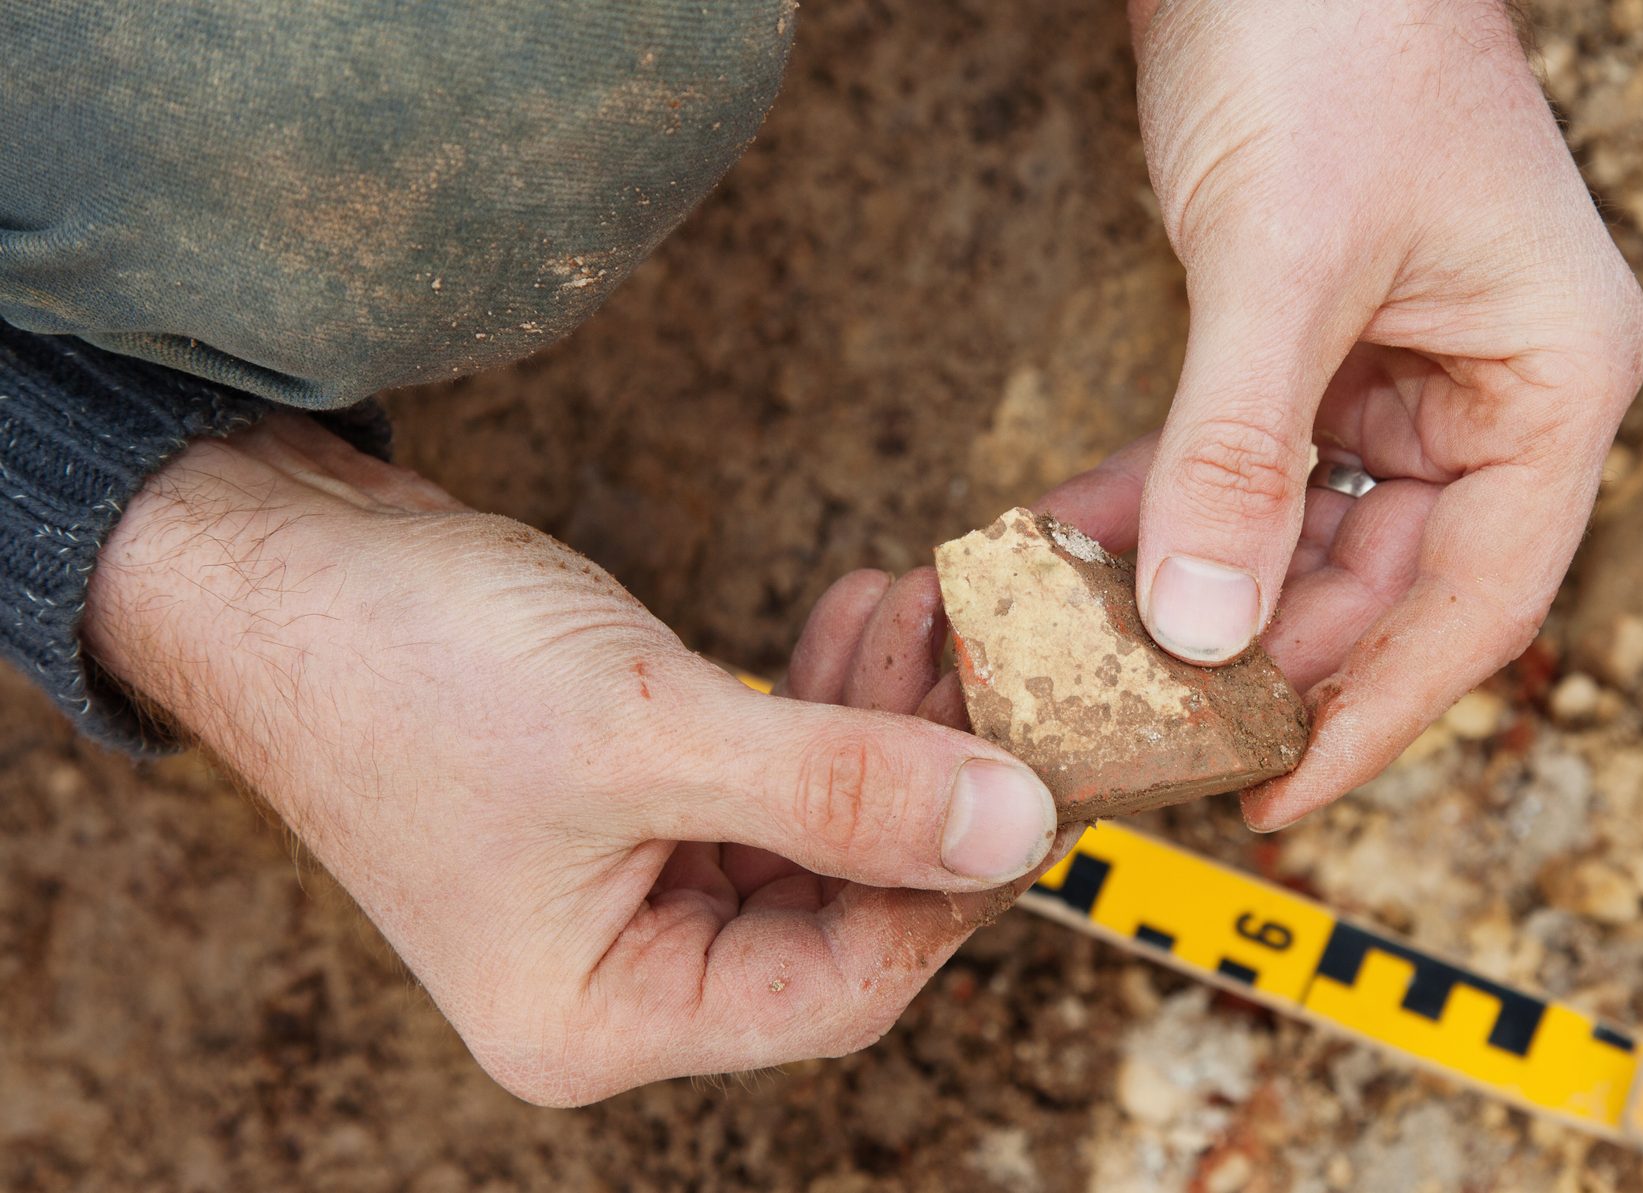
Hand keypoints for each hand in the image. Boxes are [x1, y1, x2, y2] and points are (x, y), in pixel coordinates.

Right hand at [83, 414, 1060, 1103]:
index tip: (1031, 778)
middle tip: (988, 669)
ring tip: (923, 612)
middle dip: (921, 783)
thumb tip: (1011, 825)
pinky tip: (860, 617)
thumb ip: (838, 788)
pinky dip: (821, 700)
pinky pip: (767, 770)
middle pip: (838, 907)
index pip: (837, 987)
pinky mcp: (629, 795)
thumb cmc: (397, 665)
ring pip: (814, 828)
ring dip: (880, 724)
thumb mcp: (643, 731)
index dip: (948, 888)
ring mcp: (622, 881)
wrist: (266, 558)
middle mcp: (617, 968)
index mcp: (601, 1012)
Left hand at [1050, 0, 1642, 828]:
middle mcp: (1495, 386)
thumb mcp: (1280, 261)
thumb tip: (1202, 632)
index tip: (1276, 798)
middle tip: (1149, 732)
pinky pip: (1253, 461)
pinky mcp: (1321, 338)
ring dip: (1204, 585)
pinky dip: (1176, 504)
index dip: (1377, 711)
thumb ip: (1240, 452)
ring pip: (1308, 531)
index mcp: (1553, 378)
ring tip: (1094, 650)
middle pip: (1387, 580)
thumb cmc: (1329, 39)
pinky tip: (1087, 546)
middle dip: (1264, 654)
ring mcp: (1408, 365)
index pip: (1481, 598)